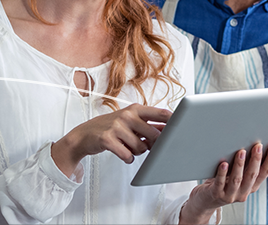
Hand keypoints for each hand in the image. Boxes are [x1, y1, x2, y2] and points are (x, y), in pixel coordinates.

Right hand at [52, 104, 169, 170]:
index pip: (162, 113)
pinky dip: (127, 158)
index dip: (174, 123)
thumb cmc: (111, 128)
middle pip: (155, 135)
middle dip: (153, 145)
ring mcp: (116, 126)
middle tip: (144, 145)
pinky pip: (127, 155)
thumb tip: (171, 132)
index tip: (182, 130)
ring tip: (127, 146)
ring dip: (137, 152)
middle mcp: (127, 115)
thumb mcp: (130, 121)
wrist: (84, 134)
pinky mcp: (107, 139)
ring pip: (141, 148)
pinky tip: (123, 154)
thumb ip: (149, 125)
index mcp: (135, 109)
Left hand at [182, 141, 267, 220]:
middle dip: (256, 160)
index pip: (265, 172)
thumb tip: (249, 143)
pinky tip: (223, 164)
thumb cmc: (222, 183)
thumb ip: (244, 165)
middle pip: (252, 175)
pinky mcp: (216, 194)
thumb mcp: (236, 175)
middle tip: (258, 145)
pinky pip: (219, 183)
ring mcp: (230, 195)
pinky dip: (222, 173)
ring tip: (241, 152)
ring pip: (237, 179)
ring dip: (240, 165)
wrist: (205, 201)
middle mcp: (243, 193)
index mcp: (252, 187)